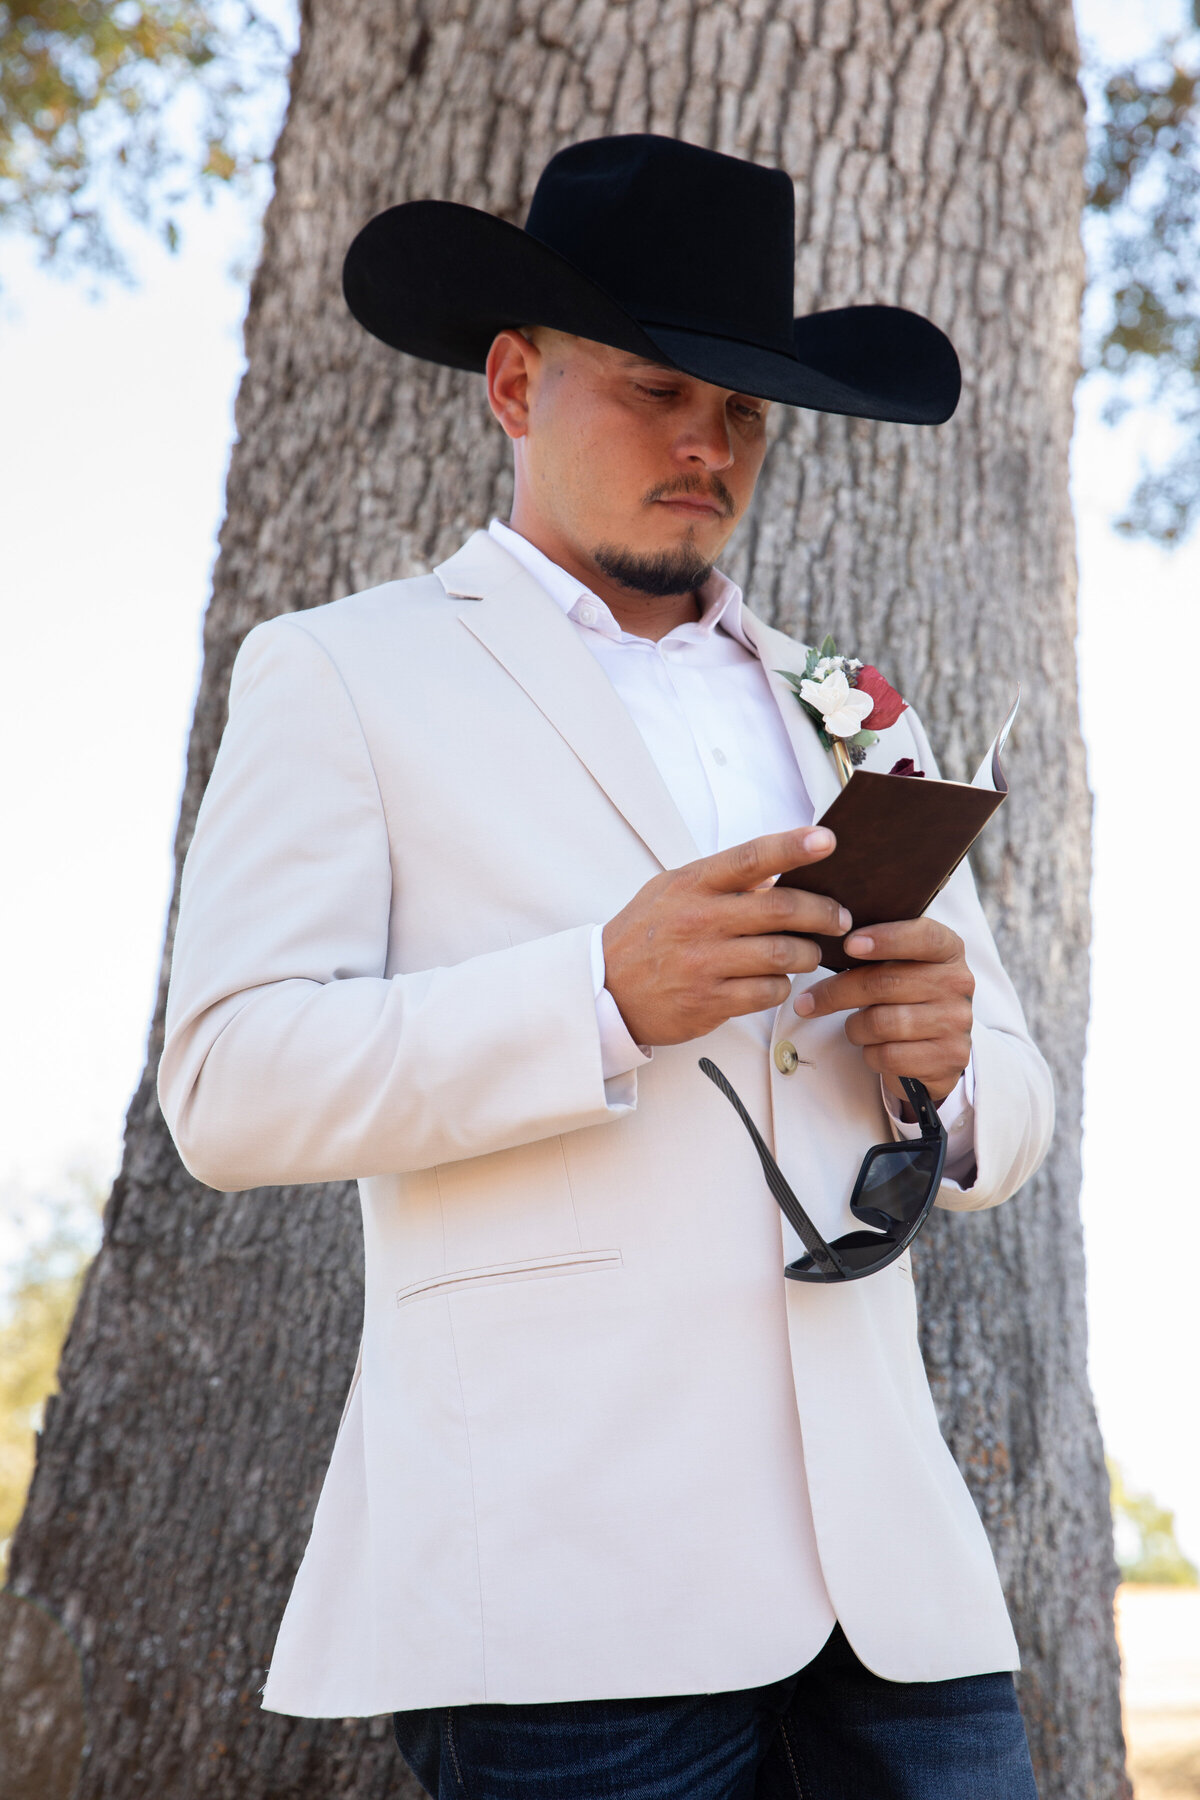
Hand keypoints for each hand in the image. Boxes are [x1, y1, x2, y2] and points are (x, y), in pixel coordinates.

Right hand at [602, 827, 848, 1046]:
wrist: (604, 990)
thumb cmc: (645, 935)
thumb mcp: (672, 891)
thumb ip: (721, 880)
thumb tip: (774, 870)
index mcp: (693, 884)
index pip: (751, 858)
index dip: (793, 847)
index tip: (827, 840)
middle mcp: (699, 920)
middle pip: (781, 909)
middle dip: (823, 913)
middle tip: (840, 919)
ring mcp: (704, 962)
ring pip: (782, 954)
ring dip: (807, 953)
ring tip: (809, 952)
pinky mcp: (709, 1001)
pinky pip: (768, 991)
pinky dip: (782, 985)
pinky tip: (776, 980)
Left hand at [792, 918, 973, 1106]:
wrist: (937, 1050)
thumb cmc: (907, 998)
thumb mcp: (902, 967)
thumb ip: (877, 952)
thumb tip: (824, 943)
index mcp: (948, 950)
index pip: (923, 936)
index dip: (885, 939)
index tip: (849, 944)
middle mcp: (958, 983)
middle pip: (885, 983)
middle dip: (837, 992)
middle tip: (807, 1001)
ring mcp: (956, 1022)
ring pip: (881, 1023)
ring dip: (855, 1028)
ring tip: (854, 1027)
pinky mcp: (948, 1057)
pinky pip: (889, 1055)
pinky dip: (870, 1054)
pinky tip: (875, 1048)